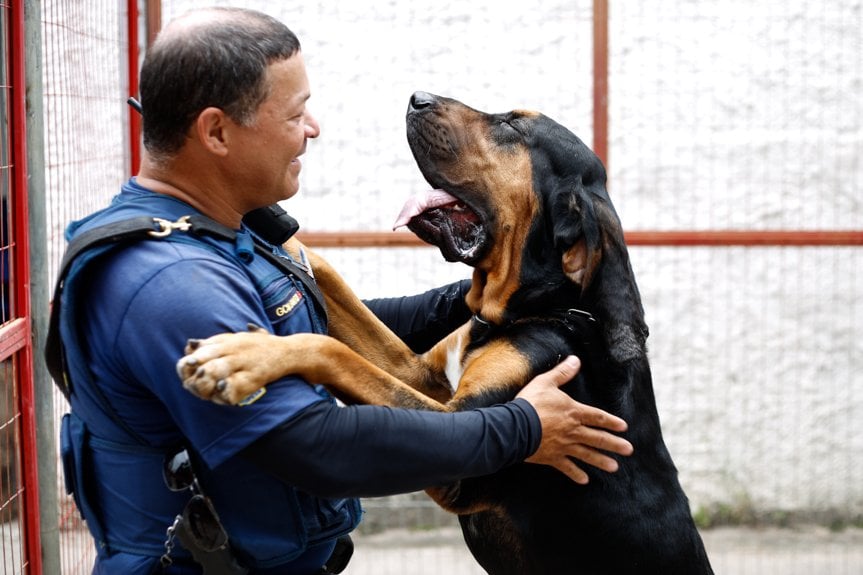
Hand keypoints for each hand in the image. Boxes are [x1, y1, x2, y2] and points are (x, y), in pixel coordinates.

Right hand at [516, 356, 632, 483]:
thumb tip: (576, 360)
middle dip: (614, 444)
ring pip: (587, 455)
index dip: (611, 421)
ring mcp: (564, 446)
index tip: (624, 427)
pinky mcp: (552, 457)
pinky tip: (585, 480)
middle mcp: (573, 431)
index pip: (597, 417)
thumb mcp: (546, 382)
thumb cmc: (531, 403)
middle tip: (629, 450)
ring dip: (601, 461)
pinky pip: (567, 467)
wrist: (515, 427)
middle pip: (598, 438)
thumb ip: (562, 373)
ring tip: (615, 468)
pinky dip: (576, 474)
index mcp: (573, 412)